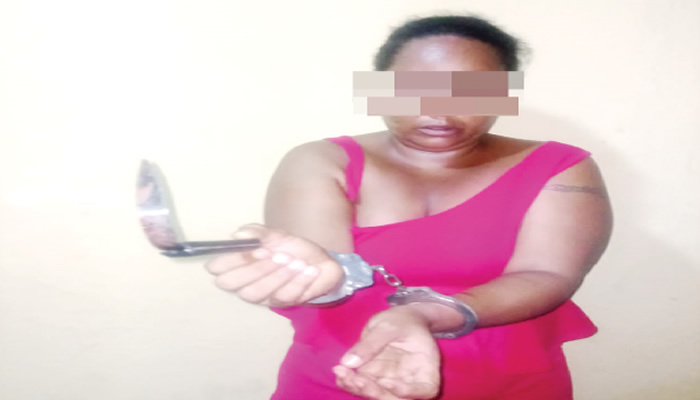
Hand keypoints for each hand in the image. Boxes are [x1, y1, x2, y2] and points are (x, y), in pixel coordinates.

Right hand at [203, 223, 343, 306]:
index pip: (218, 270)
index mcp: (239, 265)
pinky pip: (284, 297)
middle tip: (276, 255)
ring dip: (277, 275)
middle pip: (233, 285)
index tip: (254, 249)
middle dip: (254, 268)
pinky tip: (307, 270)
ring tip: (295, 260)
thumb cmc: (291, 248)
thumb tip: (238, 234)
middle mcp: (245, 284)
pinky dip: (298, 281)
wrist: (320, 261)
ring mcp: (263, 296)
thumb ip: (258, 233)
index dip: (230, 261)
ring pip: (257, 293)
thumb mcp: (276, 235)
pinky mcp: (283, 304)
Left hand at [333, 306, 440, 398]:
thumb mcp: (389, 325)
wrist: (400, 319)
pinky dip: (350, 383)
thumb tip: (349, 362)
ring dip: (358, 388)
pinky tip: (339, 372)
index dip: (408, 392)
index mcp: (426, 367)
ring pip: (377, 394)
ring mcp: (392, 382)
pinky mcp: (376, 379)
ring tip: (341, 372)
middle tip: (353, 378)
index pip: (426, 389)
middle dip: (374, 392)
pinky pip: (363, 386)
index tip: (387, 382)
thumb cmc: (403, 320)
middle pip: (396, 397)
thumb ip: (372, 343)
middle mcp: (410, 381)